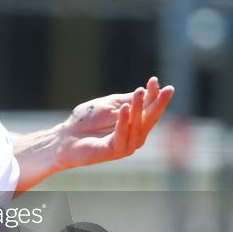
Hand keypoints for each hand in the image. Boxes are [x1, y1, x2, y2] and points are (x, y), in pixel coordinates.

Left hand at [55, 76, 174, 169]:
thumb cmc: (86, 120)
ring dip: (139, 108)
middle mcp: (134, 136)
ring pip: (137, 125)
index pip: (149, 109)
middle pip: (150, 118)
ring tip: (139, 92)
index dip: (154, 95)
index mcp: (134, 124)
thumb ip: (126, 100)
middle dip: (158, 103)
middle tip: (167, 89)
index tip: (155, 79)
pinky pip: (122, 135)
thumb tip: (146, 90)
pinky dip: (124, 122)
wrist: (65, 137)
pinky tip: (125, 108)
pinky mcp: (115, 151)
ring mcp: (126, 145)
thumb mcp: (109, 105)